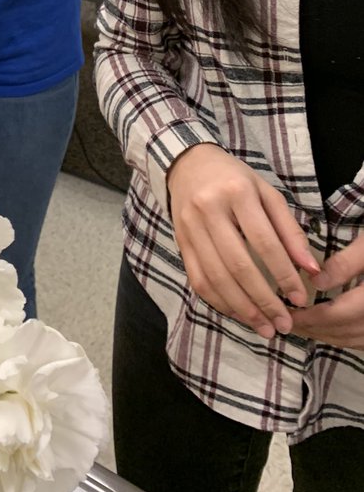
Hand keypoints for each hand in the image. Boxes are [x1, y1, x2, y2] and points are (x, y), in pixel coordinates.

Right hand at [167, 144, 319, 338]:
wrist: (187, 165)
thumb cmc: (234, 179)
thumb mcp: (266, 193)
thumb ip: (289, 230)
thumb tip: (311, 269)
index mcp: (236, 193)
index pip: (264, 242)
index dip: (284, 274)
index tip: (300, 298)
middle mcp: (209, 210)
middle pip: (238, 265)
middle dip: (264, 300)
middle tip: (283, 324)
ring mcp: (190, 227)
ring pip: (216, 277)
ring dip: (242, 308)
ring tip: (264, 327)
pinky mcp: (180, 242)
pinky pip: (198, 279)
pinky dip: (218, 301)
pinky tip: (237, 313)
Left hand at [292, 234, 363, 348]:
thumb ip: (344, 264)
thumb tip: (314, 281)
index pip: (340, 315)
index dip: (311, 318)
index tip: (287, 313)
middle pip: (348, 332)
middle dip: (316, 329)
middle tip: (288, 322)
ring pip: (358, 341)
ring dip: (330, 336)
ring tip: (304, 327)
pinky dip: (348, 337)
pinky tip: (332, 328)